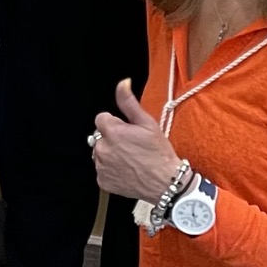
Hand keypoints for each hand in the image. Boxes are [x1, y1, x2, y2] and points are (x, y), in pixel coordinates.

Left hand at [90, 80, 182, 202]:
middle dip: (112, 138)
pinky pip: (103, 170)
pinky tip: (127, 170)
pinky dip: (111, 170)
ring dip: (110, 154)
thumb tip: (122, 83)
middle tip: (131, 146)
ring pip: (100, 153)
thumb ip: (129, 102)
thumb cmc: (158, 153)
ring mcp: (101, 166)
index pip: (101, 119)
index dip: (115, 124)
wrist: (166, 182)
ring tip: (130, 159)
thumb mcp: (147, 123)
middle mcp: (102, 149)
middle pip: (100, 136)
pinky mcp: (103, 181)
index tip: (127, 131)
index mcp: (111, 131)